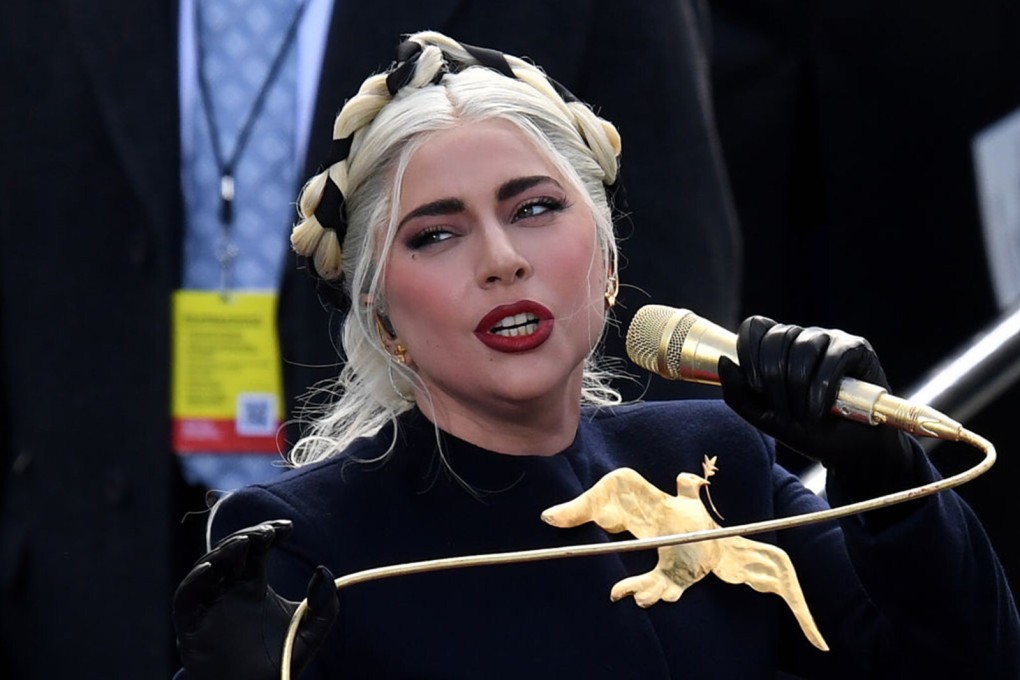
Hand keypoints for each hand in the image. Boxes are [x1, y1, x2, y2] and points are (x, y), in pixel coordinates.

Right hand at [173, 520, 339, 679]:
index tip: (288, 528)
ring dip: (223, 551)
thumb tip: (323, 571)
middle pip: (231, 551)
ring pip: (207, 567)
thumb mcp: (311, 632)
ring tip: (245, 542)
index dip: (268, 533)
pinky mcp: (191, 626)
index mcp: (254, 586)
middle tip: (267, 533)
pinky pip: (186, 597)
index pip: (256, 549)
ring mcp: (209, 606)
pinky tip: (211, 568)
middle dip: (247, 537)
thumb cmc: (282, 662)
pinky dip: (195, 580)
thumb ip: (326, 605)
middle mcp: (229, 590)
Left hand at [718, 316, 916, 502]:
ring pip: (802, 347)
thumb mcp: (764, 418)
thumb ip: (737, 394)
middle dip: (774, 380)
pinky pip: (833, 357)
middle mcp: (802, 338)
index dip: (750, 352)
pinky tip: (820, 408)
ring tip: (805, 415)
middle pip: (776, 338)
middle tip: (783, 410)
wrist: (849, 450)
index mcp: (776, 349)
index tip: (755, 386)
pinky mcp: (856, 349)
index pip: (755, 327)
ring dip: (798, 388)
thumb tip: (725, 360)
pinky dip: (822, 387)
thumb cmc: (807, 431)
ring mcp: (830, 340)